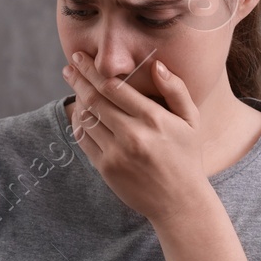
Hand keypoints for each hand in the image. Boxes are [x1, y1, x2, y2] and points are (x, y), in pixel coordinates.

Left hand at [63, 51, 211, 223]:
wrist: (179, 202)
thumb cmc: (186, 157)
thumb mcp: (191, 121)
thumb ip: (176, 90)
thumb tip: (156, 65)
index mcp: (154, 119)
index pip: (114, 86)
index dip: (94, 70)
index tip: (82, 57)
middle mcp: (133, 135)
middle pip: (95, 99)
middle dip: (79, 78)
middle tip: (69, 66)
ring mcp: (117, 153)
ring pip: (87, 118)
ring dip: (77, 98)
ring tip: (73, 83)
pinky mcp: (106, 168)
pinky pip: (84, 139)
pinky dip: (78, 122)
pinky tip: (79, 111)